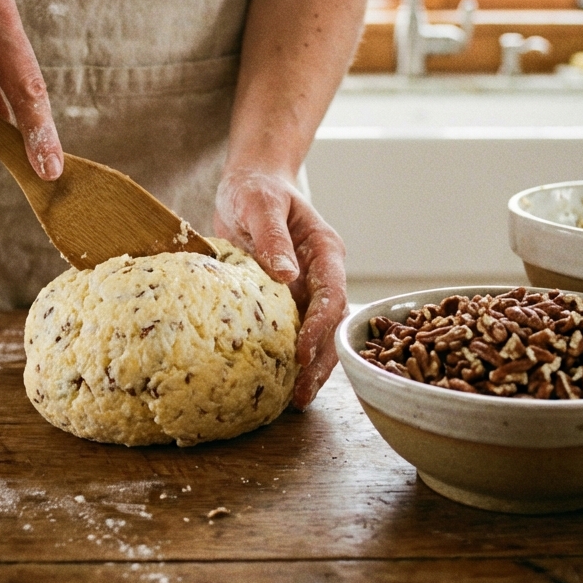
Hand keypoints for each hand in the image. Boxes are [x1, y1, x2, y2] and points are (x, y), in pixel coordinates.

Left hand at [215, 170, 347, 409]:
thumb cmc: (256, 188)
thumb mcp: (260, 203)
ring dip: (311, 367)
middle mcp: (322, 274)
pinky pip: (293, 332)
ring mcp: (306, 289)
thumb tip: (286, 275)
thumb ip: (272, 236)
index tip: (303, 353)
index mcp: (324, 251)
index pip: (332, 295)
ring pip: (318, 335)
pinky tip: (278, 383)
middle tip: (301, 393)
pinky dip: (290, 358)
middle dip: (322, 361)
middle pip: (333, 325)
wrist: (250, 183)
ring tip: (294, 400)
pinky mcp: (286, 300)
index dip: (320, 327)